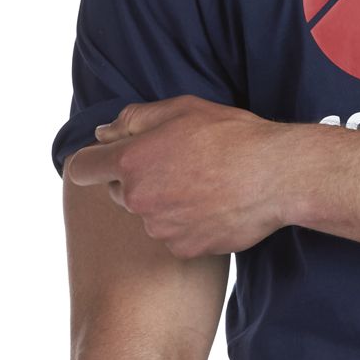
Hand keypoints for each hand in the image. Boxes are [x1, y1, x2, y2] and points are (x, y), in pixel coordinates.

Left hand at [64, 96, 300, 257]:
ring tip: (203, 189)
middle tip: (178, 168)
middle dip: (139, 182)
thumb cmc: (233, 137)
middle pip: (120, 193)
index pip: (82, 168)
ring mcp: (161, 228)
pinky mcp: (184, 249)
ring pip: (150, 217)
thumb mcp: (182, 110)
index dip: (92, 163)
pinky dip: (188, 227)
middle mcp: (139, 199)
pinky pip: (175, 238)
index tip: (105, 161)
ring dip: (166, 206)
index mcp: (131, 161)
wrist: (277, 177)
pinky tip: (214, 209)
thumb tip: (103, 133)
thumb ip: (133, 120)